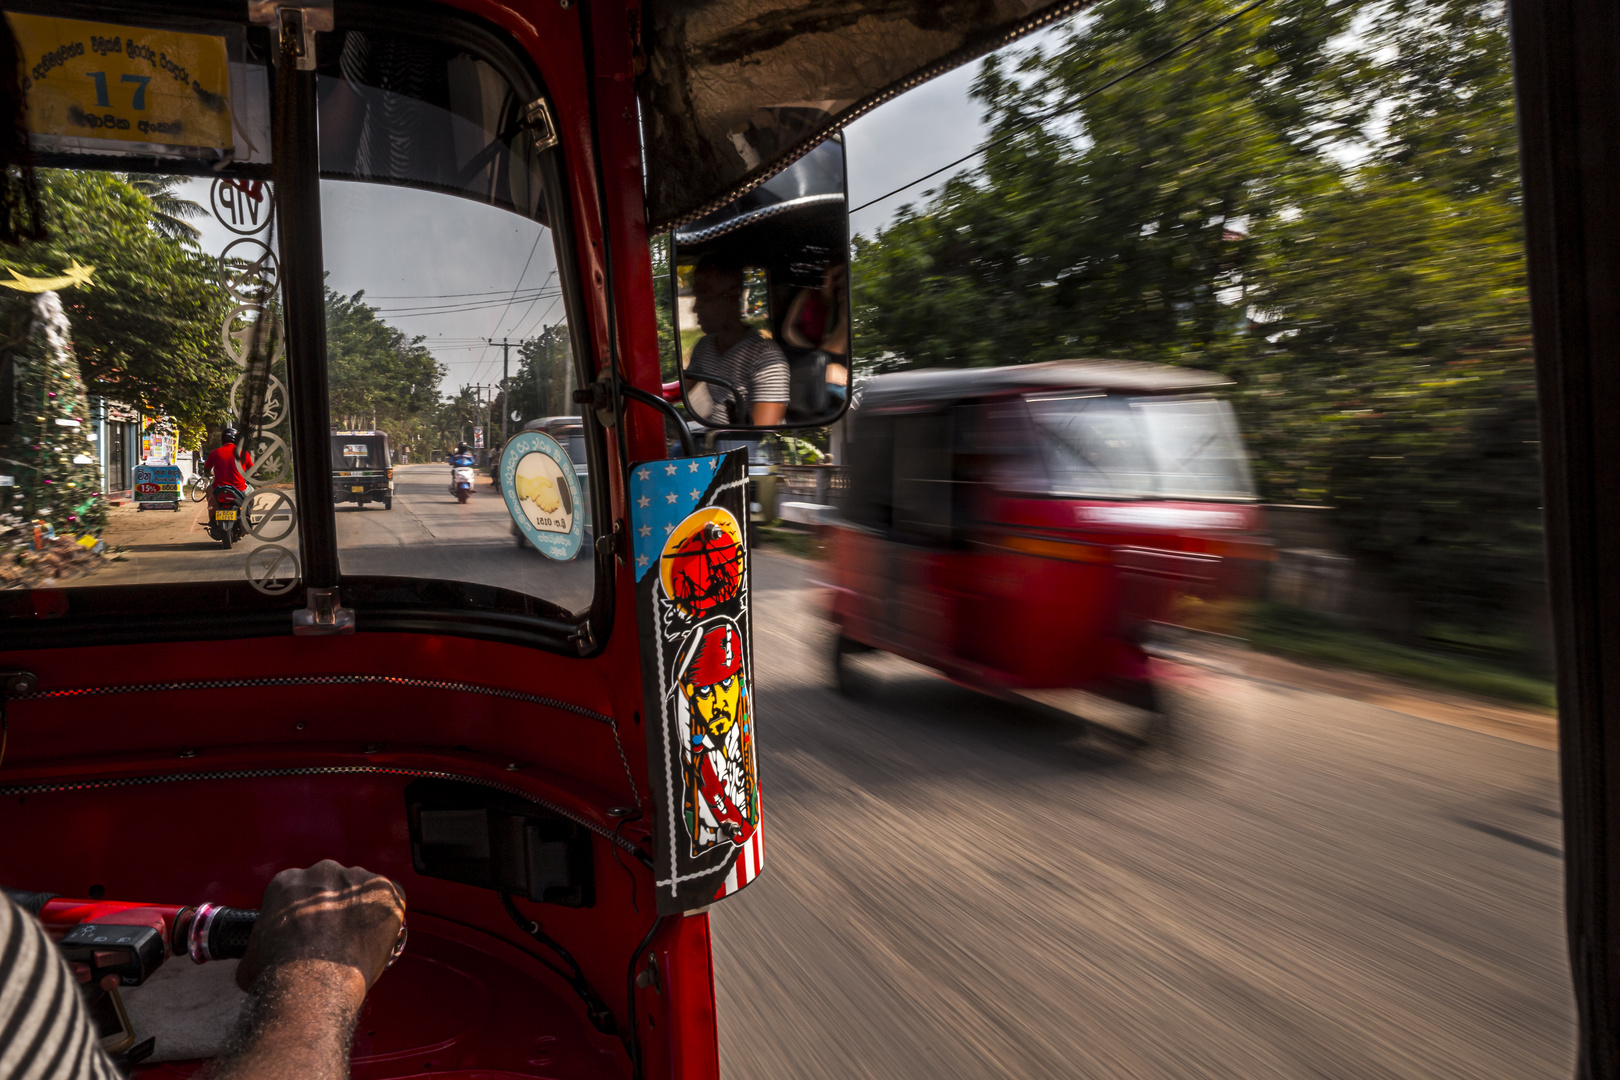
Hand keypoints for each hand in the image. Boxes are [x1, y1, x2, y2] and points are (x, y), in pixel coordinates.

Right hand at [235, 861, 403, 994]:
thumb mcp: (251, 959)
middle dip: (335, 905)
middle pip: (333, 883)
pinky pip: (392, 896)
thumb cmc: (280, 973)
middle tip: (337, 934)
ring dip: (361, 908)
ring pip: (362, 889)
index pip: (301, 888)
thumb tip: (256, 962)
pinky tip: (381, 933)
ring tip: (359, 938)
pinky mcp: (383, 891)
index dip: (307, 910)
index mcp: (288, 882)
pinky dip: (389, 912)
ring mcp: (355, 879)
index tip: (311, 927)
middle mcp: (322, 872)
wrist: (312, 981)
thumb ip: (258, 949)